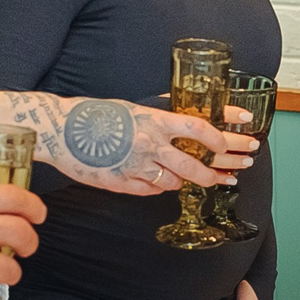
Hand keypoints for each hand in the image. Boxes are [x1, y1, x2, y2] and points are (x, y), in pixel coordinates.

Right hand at [23, 96, 258, 195]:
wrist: (60, 130)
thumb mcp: (134, 109)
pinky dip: (160, 187)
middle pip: (194, 164)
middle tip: (237, 171)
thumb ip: (161, 119)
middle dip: (220, 170)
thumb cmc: (96, 115)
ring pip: (175, 182)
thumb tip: (190, 125)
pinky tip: (163, 182)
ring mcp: (136, 166)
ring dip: (189, 181)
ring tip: (206, 180)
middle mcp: (149, 144)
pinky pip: (152, 190)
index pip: (198, 129)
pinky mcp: (123, 183)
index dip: (221, 137)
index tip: (239, 138)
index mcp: (154, 121)